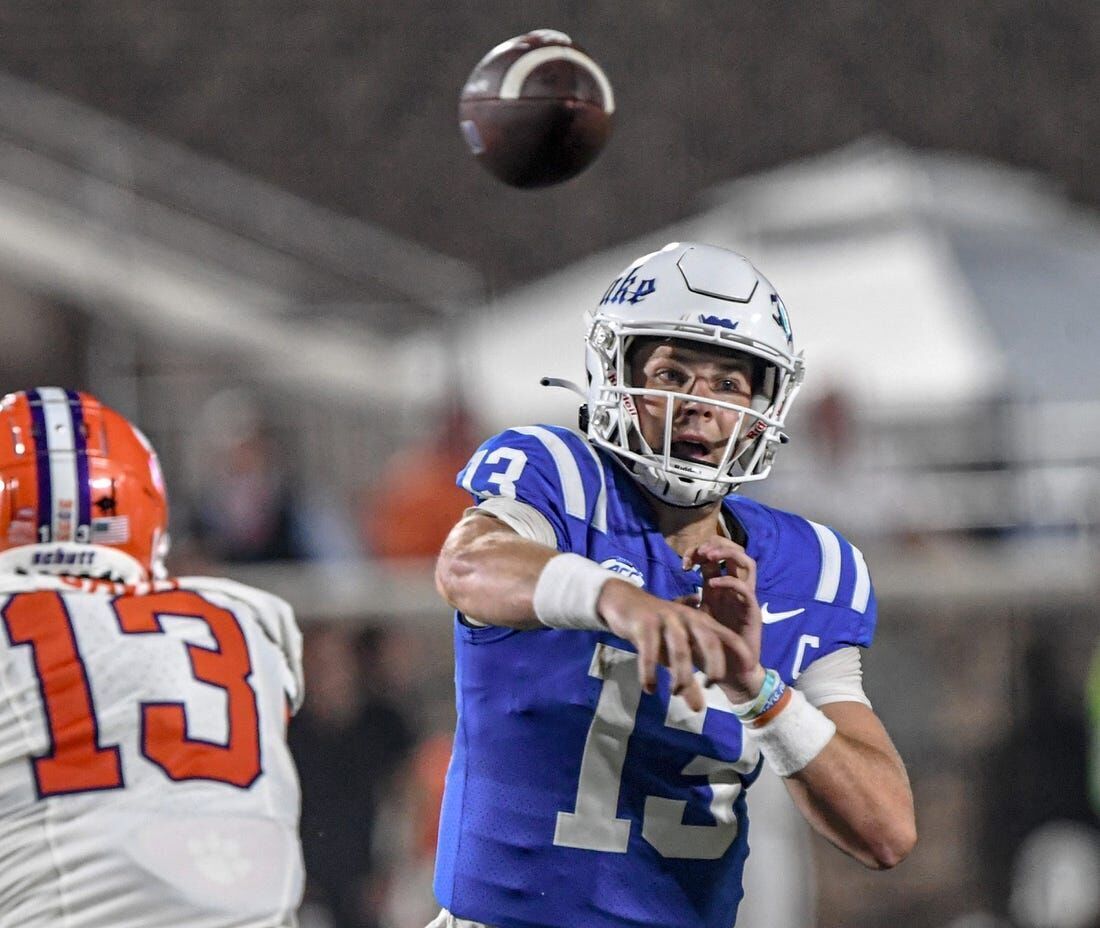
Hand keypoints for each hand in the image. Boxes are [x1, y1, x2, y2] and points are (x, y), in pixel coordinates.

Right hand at [596, 578, 739, 711]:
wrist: (623, 602)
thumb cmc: (656, 628)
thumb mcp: (673, 650)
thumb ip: (687, 675)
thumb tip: (698, 709)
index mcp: (699, 621)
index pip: (725, 636)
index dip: (740, 651)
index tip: (750, 669)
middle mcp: (686, 618)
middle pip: (708, 641)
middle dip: (714, 665)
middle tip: (712, 687)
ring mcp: (666, 620)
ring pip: (680, 650)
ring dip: (680, 675)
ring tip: (675, 694)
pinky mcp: (644, 624)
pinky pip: (649, 651)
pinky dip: (649, 671)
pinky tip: (649, 688)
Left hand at [682, 537, 764, 701]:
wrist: (730, 672)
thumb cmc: (710, 647)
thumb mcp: (693, 621)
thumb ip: (684, 605)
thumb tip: (666, 595)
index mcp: (720, 588)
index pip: (716, 557)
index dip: (700, 551)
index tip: (684, 562)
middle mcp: (734, 589)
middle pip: (734, 551)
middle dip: (716, 545)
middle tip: (699, 552)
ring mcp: (745, 598)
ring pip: (747, 563)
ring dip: (727, 554)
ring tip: (708, 557)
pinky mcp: (752, 611)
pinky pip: (746, 589)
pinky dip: (729, 581)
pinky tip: (712, 583)